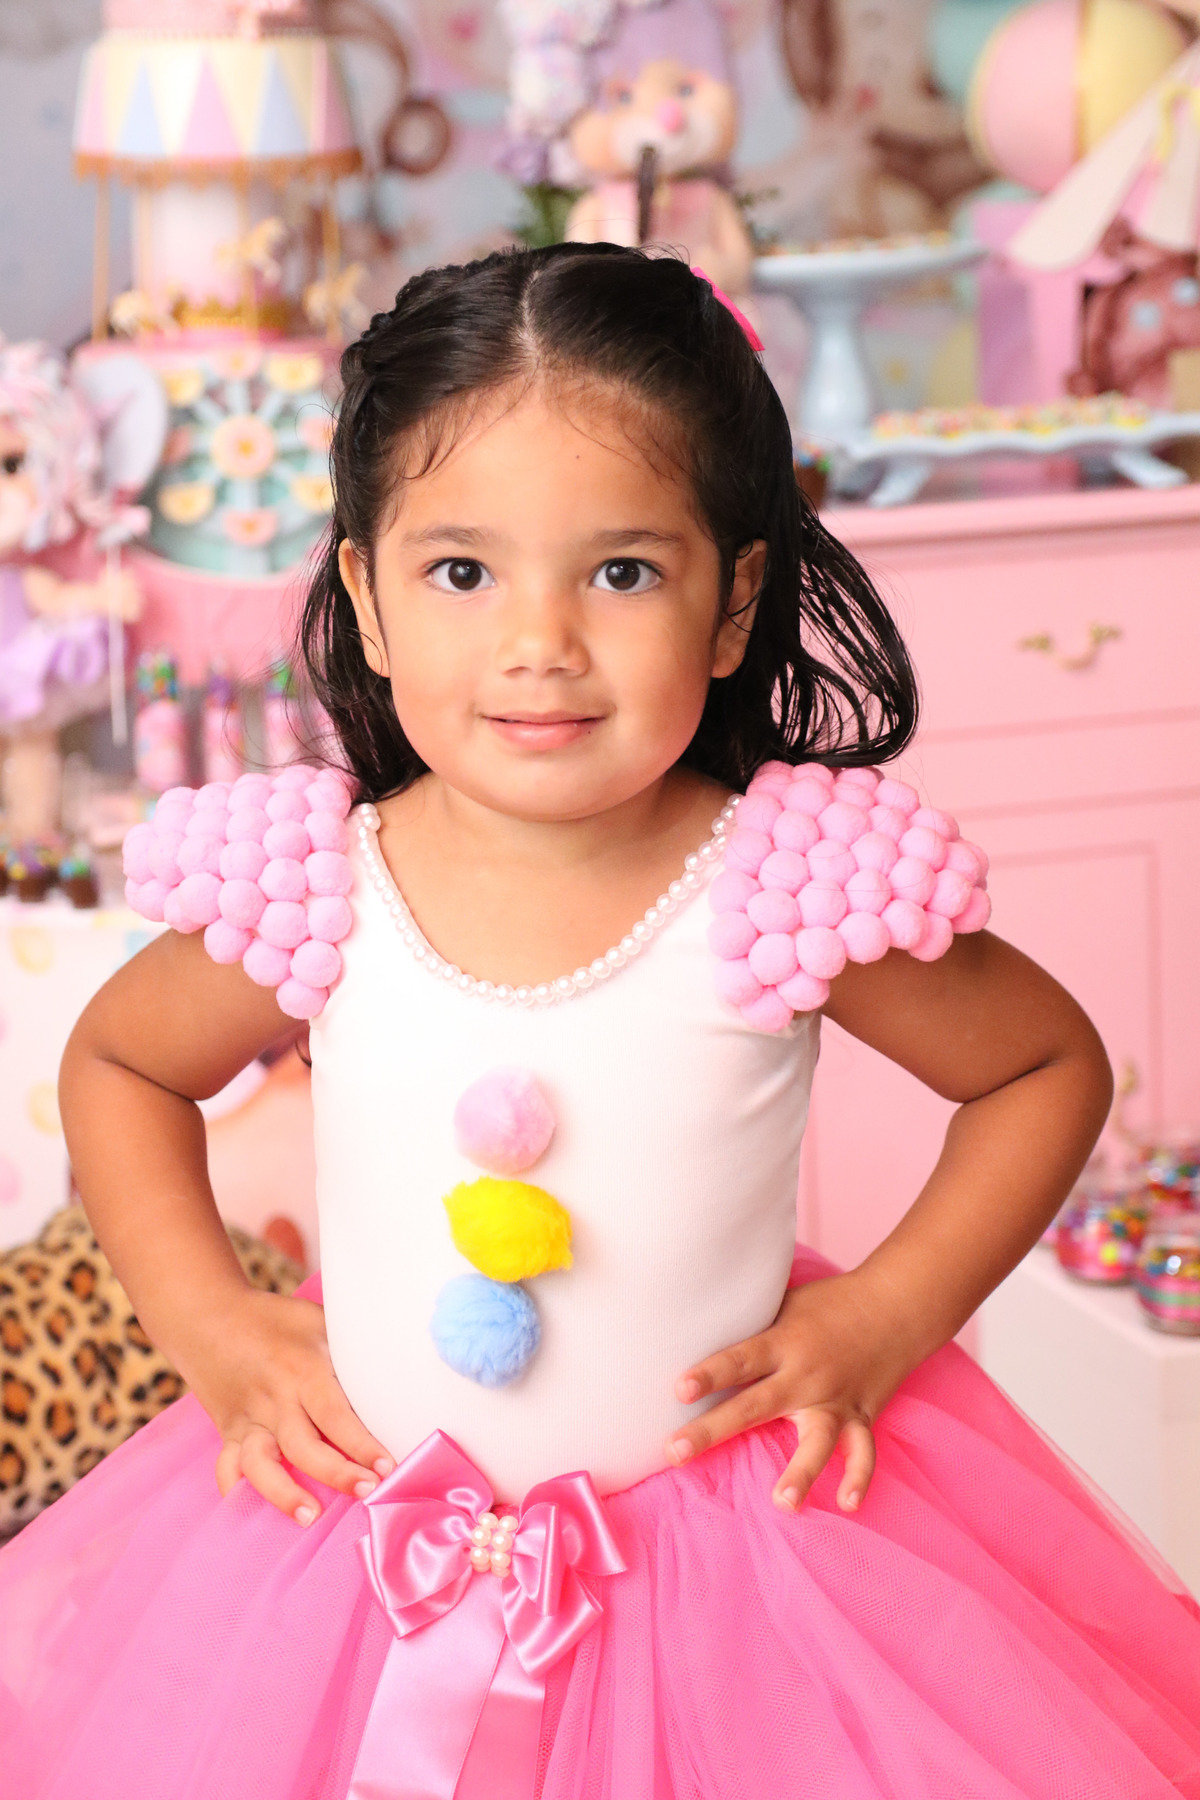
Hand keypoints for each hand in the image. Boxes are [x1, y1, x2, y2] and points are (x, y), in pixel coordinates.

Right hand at [182, 1288, 394, 1526]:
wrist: (208, 1314)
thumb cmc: (276, 1319)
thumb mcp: (318, 1320)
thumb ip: (351, 1348)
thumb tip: (403, 1366)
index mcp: (302, 1368)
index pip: (335, 1413)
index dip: (361, 1444)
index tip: (388, 1467)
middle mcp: (274, 1398)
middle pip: (303, 1445)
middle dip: (337, 1473)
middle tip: (369, 1494)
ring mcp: (248, 1418)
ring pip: (261, 1464)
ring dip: (284, 1493)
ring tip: (310, 1517)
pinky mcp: (228, 1431)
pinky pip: (227, 1466)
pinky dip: (236, 1490)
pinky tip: (252, 1515)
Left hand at [665, 1273, 914, 1513]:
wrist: (894, 1305)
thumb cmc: (828, 1303)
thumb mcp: (785, 1303)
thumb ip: (752, 1326)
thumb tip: (699, 1332)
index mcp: (783, 1341)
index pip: (739, 1359)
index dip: (709, 1373)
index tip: (678, 1389)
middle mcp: (807, 1374)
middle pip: (755, 1405)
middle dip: (713, 1429)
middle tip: (674, 1453)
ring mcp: (836, 1399)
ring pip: (817, 1440)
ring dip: (801, 1471)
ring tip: (782, 1504)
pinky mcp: (862, 1416)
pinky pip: (863, 1452)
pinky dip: (859, 1478)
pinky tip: (847, 1504)